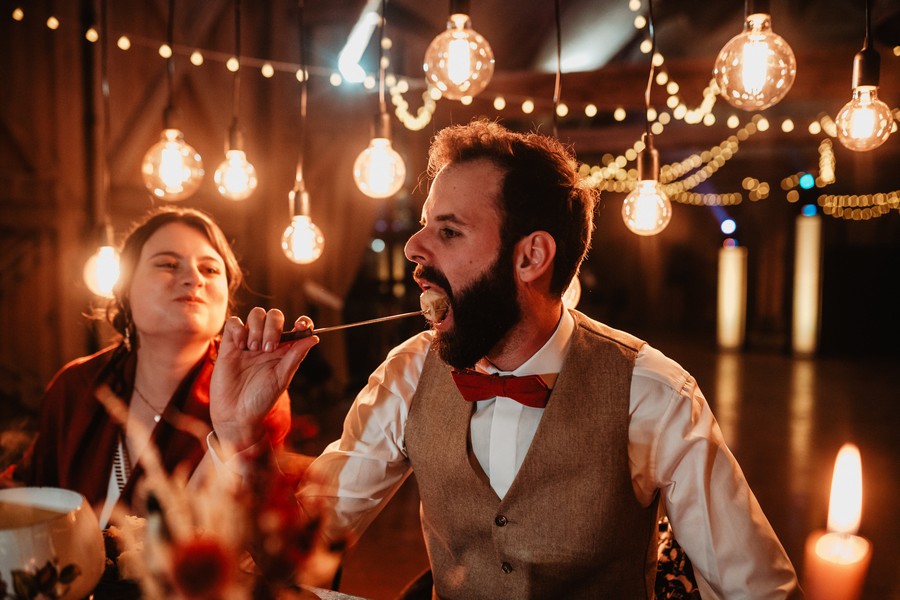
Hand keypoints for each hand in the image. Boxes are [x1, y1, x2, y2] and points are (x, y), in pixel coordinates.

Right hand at [210, 308, 317, 456]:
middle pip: (274, 315)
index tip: (301, 326)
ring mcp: (248, 342)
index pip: (296, 327)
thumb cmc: (261, 399)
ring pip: (255, 314)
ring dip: (257, 328)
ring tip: (254, 349)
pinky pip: (234, 323)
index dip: (302, 322)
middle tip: (268, 348)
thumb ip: (295, 356)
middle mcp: (267, 343)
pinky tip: (240, 346)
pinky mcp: (229, 345)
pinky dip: (239, 329)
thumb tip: (314, 338)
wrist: (236, 414)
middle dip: (273, 327)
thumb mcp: (282, 378)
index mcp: (284, 350)